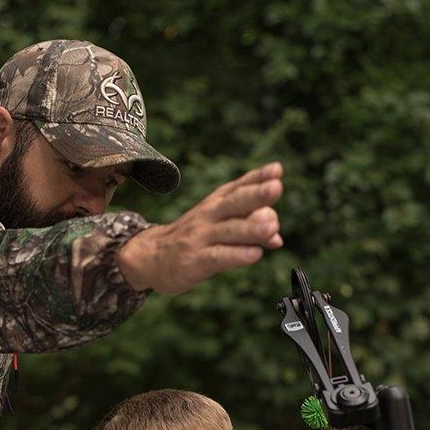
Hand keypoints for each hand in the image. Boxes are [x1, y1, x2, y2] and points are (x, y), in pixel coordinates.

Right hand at [117, 162, 282, 293]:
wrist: (151, 256)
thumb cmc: (193, 239)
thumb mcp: (219, 228)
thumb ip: (249, 229)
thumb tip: (277, 238)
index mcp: (216, 203)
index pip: (239, 186)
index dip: (258, 177)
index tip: (277, 169)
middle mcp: (209, 215)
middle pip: (235, 202)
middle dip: (256, 194)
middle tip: (276, 187)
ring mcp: (201, 237)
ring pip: (229, 230)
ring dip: (251, 228)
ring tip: (273, 227)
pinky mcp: (195, 260)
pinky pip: (219, 256)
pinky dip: (238, 255)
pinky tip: (255, 254)